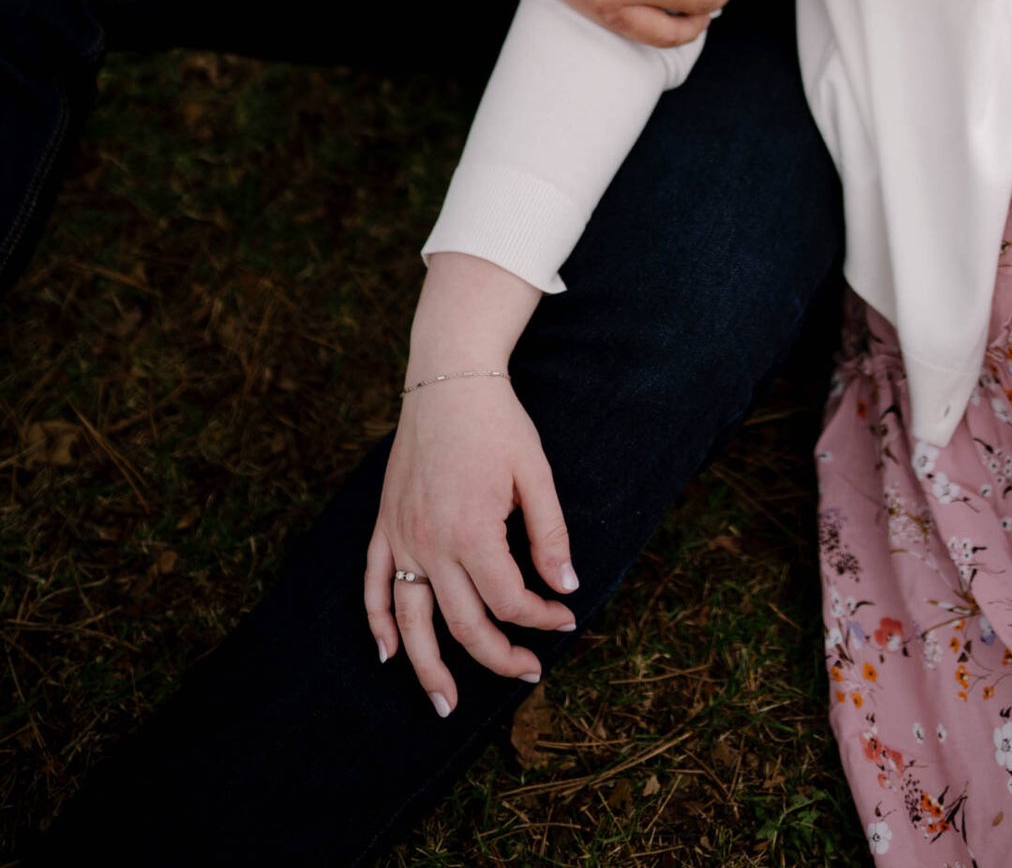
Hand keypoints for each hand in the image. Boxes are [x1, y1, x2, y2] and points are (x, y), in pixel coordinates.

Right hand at [365, 375, 577, 715]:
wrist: (448, 379)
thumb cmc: (498, 422)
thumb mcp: (536, 473)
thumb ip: (550, 533)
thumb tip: (567, 585)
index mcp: (473, 532)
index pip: (509, 599)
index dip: (541, 618)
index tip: (564, 617)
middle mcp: (431, 543)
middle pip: (464, 624)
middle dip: (498, 656)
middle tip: (527, 672)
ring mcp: (402, 537)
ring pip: (410, 620)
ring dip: (427, 667)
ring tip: (445, 703)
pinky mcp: (385, 525)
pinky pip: (373, 584)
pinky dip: (377, 621)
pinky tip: (388, 652)